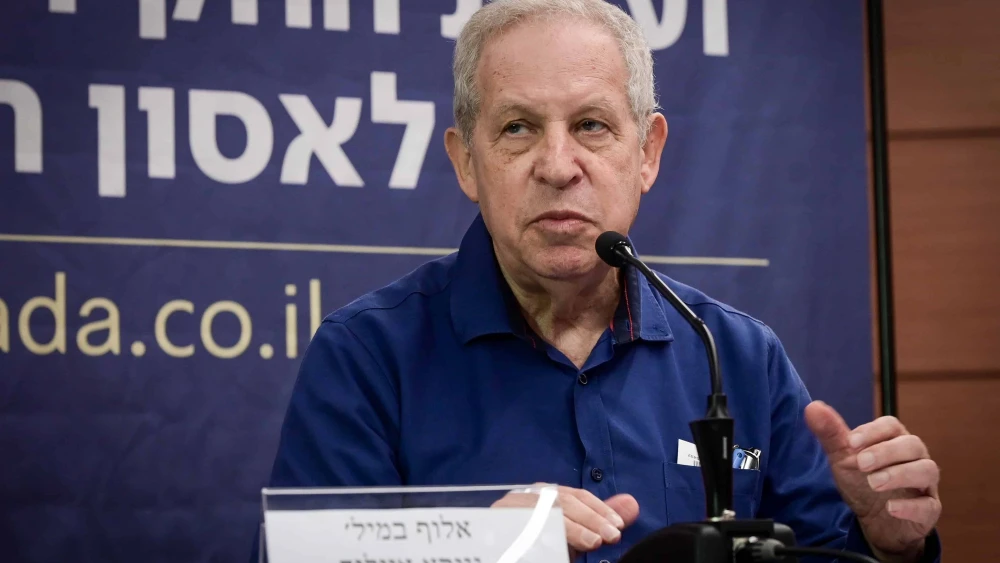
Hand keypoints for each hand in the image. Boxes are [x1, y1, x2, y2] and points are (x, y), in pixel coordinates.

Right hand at [492, 484, 638, 558]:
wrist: (500, 554)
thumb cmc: (538, 546)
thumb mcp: (573, 534)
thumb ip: (598, 520)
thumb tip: (632, 503)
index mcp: (542, 495)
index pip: (574, 496)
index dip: (598, 509)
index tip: (618, 526)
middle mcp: (523, 498)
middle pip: (560, 502)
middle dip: (589, 518)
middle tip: (611, 536)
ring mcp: (506, 512)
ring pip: (542, 513)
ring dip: (570, 528)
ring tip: (591, 542)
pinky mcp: (494, 527)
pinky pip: (522, 531)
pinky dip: (543, 538)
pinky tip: (558, 549)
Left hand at [805, 401, 940, 562]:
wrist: (876, 521)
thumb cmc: (862, 482)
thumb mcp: (843, 458)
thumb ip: (830, 433)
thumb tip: (813, 407)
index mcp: (894, 440)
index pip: (891, 426)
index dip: (873, 431)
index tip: (851, 442)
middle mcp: (914, 458)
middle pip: (912, 445)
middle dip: (886, 452)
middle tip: (861, 463)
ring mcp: (925, 484)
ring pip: (926, 470)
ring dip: (900, 474)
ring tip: (874, 483)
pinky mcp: (928, 510)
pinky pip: (929, 506)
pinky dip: (911, 506)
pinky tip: (890, 508)